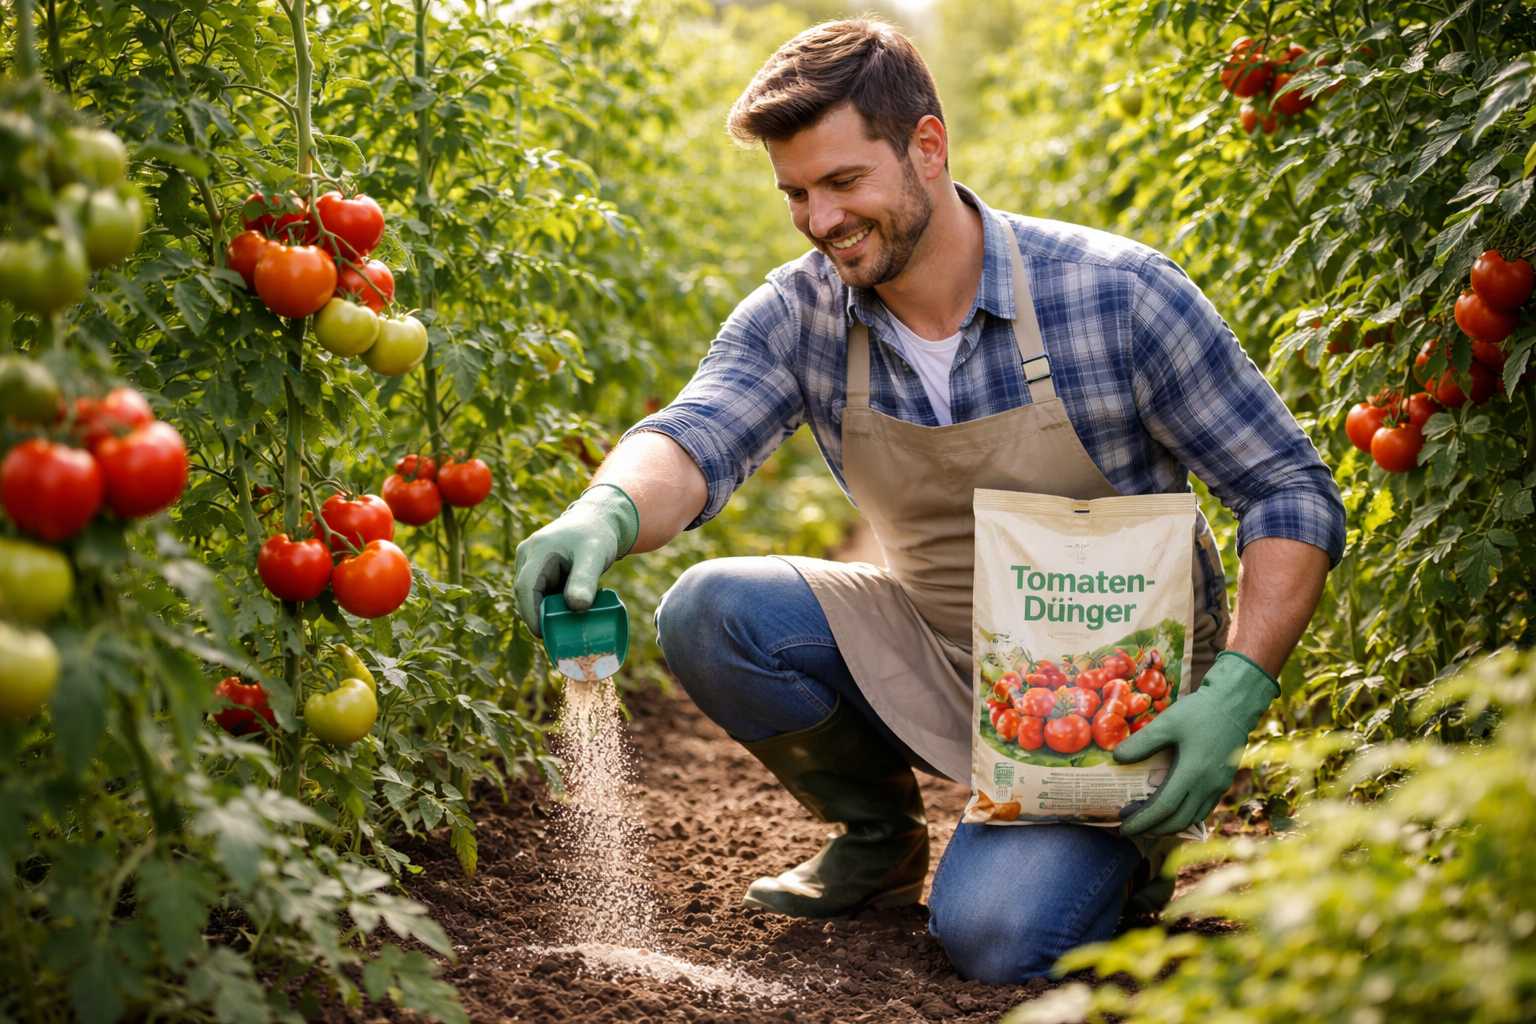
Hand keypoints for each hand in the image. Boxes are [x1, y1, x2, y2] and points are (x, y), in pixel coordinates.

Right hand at [513, 484, 638, 635]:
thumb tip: (576, 607)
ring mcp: (530, 561)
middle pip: (525, 593)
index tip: (542, 635)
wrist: (598, 521)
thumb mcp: (594, 557)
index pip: (525, 587)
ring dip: (544, 611)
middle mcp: (528, 555)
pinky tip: (564, 616)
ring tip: (563, 629)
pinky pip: (539, 591)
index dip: (530, 613)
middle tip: (555, 639)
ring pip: (531, 594)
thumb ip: (584, 580)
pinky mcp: (537, 569)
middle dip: (537, 617)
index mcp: (537, 550)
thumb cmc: (596, 536)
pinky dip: (549, 605)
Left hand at [1113, 651, 1278, 835]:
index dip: (1142, 821)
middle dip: (1153, 829)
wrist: (1235, 705)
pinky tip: (1171, 808)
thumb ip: (1142, 743)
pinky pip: (1203, 809)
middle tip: (1131, 825)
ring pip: (1193, 818)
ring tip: (1148, 820)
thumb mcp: (1167, 723)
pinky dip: (1185, 815)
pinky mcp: (1223, 782)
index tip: (1123, 827)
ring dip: (1169, 825)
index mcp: (1193, 773)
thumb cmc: (1200, 712)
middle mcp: (1208, 786)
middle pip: (1178, 821)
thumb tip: (1117, 759)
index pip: (1164, 809)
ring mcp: (1218, 786)